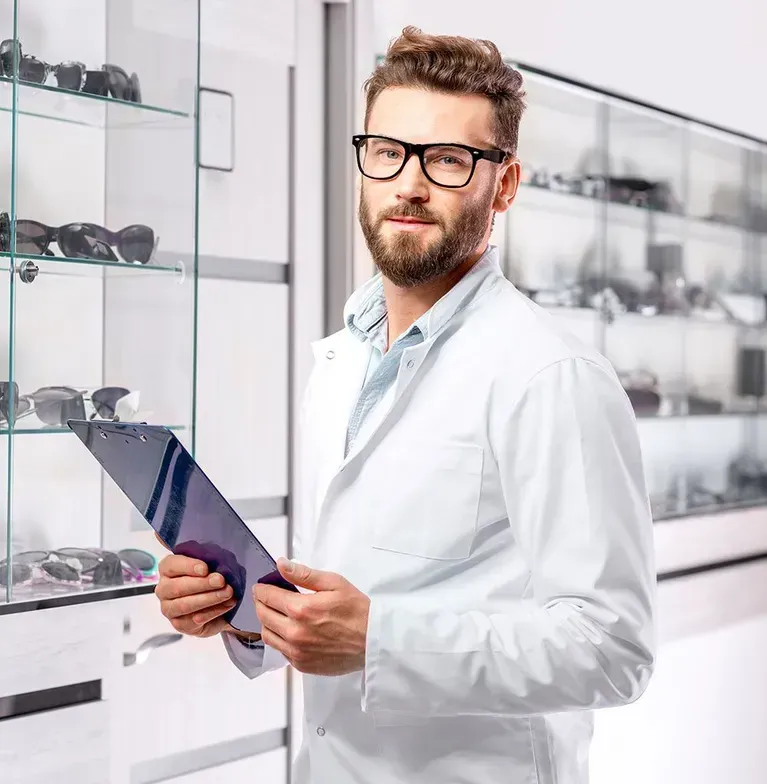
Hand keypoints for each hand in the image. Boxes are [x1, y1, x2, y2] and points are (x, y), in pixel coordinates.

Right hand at [155, 553, 242, 638]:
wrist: (217, 604)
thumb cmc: (210, 579)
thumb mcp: (211, 566)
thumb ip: (210, 563)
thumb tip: (219, 566)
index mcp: (167, 569)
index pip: (171, 565)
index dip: (188, 566)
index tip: (205, 568)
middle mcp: (164, 589)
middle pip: (178, 587)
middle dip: (202, 583)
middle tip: (220, 581)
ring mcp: (169, 608)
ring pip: (185, 605)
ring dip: (209, 598)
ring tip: (227, 593)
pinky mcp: (179, 624)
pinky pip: (195, 620)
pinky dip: (214, 611)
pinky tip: (227, 604)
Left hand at [254, 558, 369, 675]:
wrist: (373, 641)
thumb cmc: (357, 610)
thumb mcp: (334, 583)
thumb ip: (304, 574)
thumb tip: (281, 565)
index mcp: (301, 609)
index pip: (268, 596)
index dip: (261, 589)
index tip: (260, 586)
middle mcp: (294, 632)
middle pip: (263, 616)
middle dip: (260, 603)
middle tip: (264, 597)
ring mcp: (296, 651)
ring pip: (267, 636)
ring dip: (266, 622)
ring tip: (273, 613)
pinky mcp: (301, 665)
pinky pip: (280, 651)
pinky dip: (279, 639)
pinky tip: (288, 631)